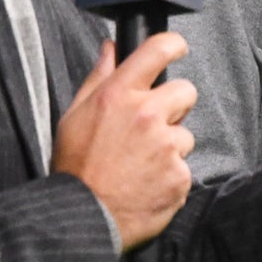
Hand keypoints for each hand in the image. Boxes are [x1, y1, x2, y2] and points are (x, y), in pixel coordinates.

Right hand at [51, 33, 197, 250]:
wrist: (83, 216)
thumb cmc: (75, 166)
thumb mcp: (74, 115)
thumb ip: (99, 78)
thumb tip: (111, 48)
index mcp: (119, 94)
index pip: (158, 49)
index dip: (173, 45)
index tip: (177, 49)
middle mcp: (147, 114)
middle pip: (187, 91)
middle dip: (175, 105)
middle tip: (154, 125)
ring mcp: (167, 146)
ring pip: (186, 135)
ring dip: (171, 146)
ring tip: (142, 164)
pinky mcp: (180, 176)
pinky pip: (184, 168)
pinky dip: (170, 176)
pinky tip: (148, 183)